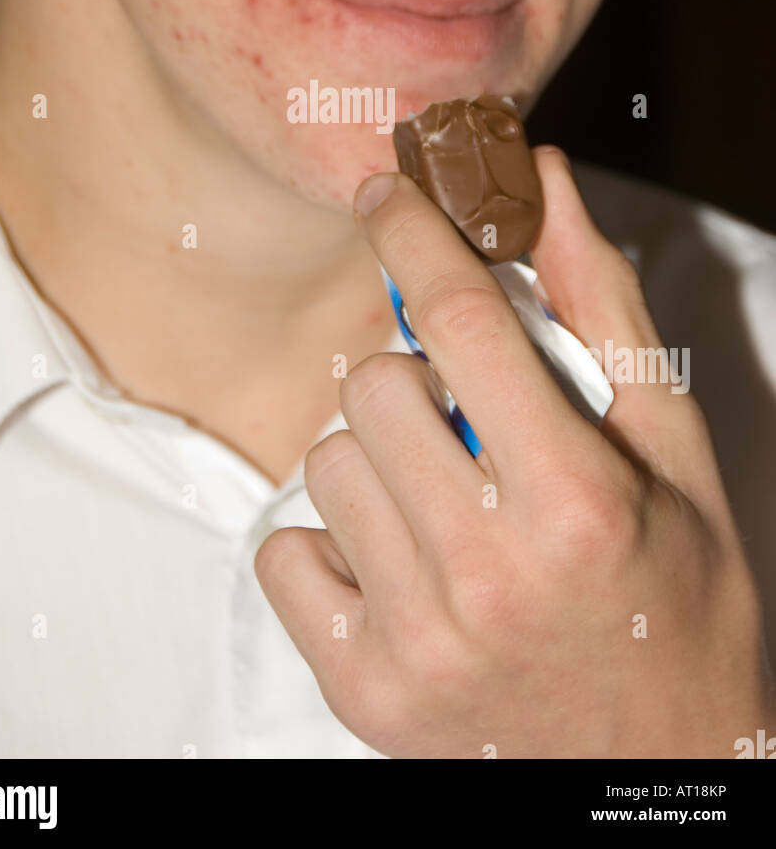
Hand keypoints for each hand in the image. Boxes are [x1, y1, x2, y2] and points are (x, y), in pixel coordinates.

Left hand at [254, 148, 774, 757]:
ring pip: (328, 462)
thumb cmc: (677, 602)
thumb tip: (545, 184)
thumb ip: (603, 309)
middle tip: (464, 422)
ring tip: (445, 504)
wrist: (654, 777)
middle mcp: (488, 571)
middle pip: (373, 384)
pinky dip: (331, 545)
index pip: (461, 319)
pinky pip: (285, 554)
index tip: (386, 194)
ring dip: (379, 462)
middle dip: (414, 379)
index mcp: (576, 499)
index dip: (415, 233)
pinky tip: (400, 565)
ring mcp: (417, 639)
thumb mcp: (672, 451)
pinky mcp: (363, 689)